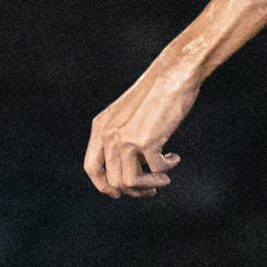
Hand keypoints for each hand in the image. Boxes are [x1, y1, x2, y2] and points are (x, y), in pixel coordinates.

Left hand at [85, 56, 196, 198]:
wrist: (174, 74)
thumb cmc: (156, 93)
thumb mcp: (128, 115)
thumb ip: (122, 138)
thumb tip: (130, 173)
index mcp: (101, 127)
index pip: (92, 168)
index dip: (104, 186)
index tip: (121, 193)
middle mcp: (109, 134)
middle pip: (114, 181)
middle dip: (135, 190)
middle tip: (152, 188)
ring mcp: (126, 138)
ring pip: (131, 181)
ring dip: (151, 184)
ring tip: (164, 178)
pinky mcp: (147, 141)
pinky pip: (156, 170)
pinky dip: (167, 168)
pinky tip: (174, 158)